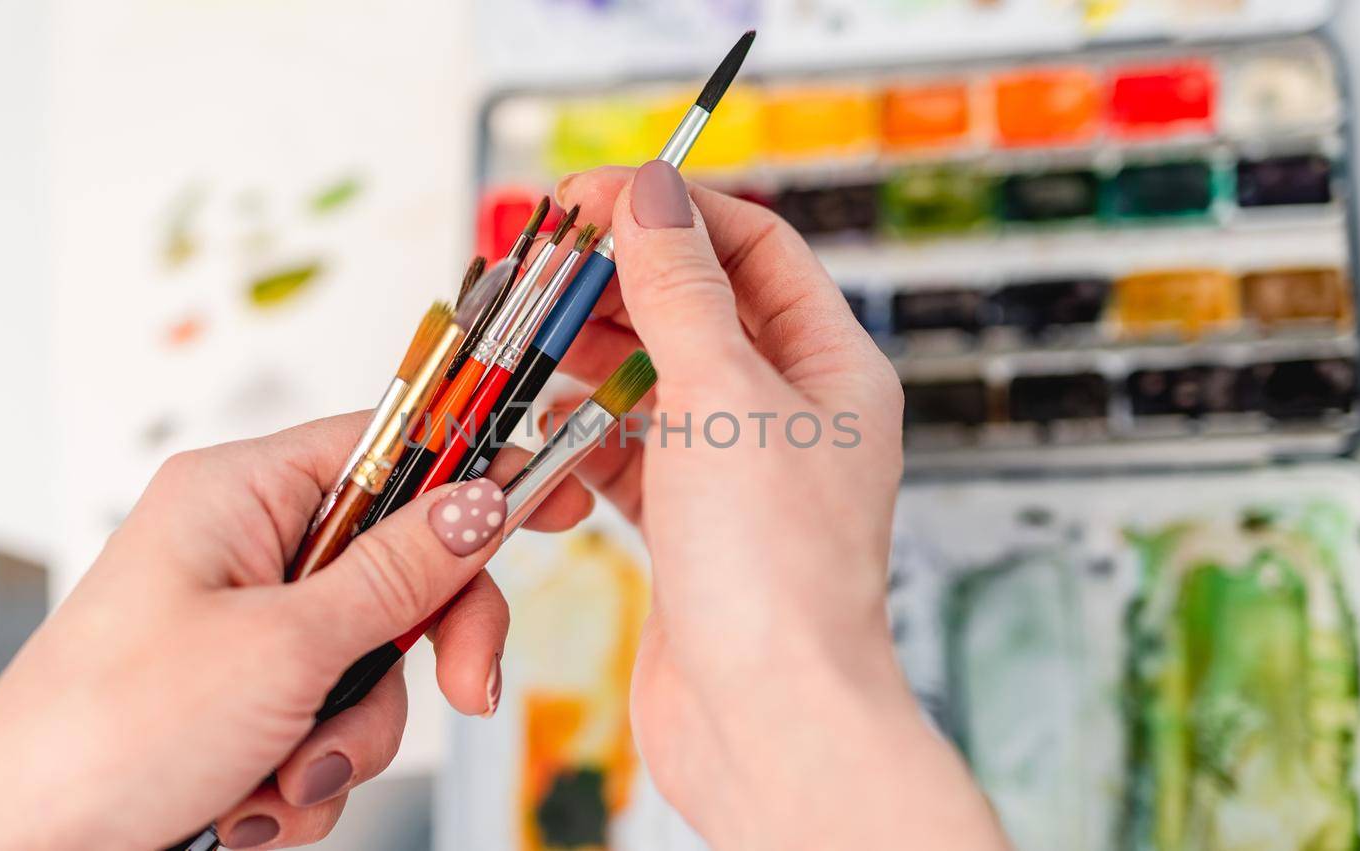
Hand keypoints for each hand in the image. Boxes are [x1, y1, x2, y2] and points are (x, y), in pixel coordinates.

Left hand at [0, 412, 591, 849]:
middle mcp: (248, 551)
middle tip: (466, 691)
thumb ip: (400, 573)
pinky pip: (334, 721)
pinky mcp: (248, 702)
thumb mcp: (283, 647)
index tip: (557, 490)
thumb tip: (484, 501)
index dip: (479, 463)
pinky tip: (252, 803)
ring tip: (277, 776)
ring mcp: (249, 631)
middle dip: (424, 648)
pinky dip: (310, 774)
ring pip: (376, 662)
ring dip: (348, 735)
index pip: (392, 444)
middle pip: (401, 565)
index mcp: (238, 496)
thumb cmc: (104, 735)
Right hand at [551, 163, 1006, 849]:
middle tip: (539, 268)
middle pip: (695, 310)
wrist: (767, 723)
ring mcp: (737, 473)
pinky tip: (543, 429)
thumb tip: (652, 194)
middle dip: (616, 284)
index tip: (592, 197)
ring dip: (589, 359)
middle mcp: (790, 413)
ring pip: (652, 382)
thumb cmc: (777, 575)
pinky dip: (581, 436)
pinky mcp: (688, 527)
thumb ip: (680, 291)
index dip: (674, 212)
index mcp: (831, 367)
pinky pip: (626, 453)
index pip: (754, 248)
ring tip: (529, 340)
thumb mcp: (724, 397)